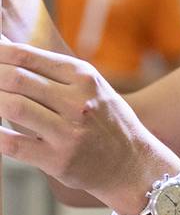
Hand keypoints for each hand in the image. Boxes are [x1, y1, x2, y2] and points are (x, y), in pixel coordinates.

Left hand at [0, 38, 179, 212]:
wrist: (131, 161)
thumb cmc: (107, 120)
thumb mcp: (94, 89)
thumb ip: (59, 75)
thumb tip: (14, 59)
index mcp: (85, 78)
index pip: (32, 58)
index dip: (2, 53)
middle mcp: (77, 101)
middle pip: (18, 80)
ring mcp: (68, 131)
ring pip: (14, 107)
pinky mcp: (57, 159)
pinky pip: (13, 144)